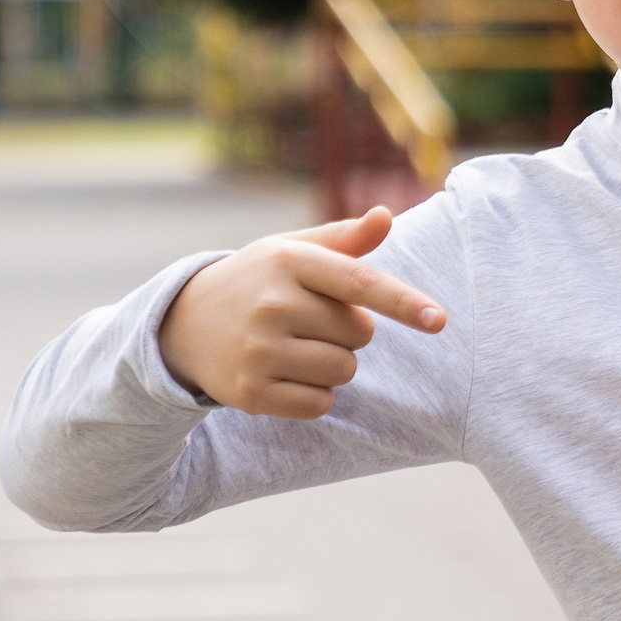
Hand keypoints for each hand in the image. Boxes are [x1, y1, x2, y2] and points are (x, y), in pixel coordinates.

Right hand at [156, 207, 445, 418]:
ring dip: (335, 364)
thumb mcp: (292, 250)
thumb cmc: (257, 281)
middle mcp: (272, 304)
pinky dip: (314, 394)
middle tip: (307, 320)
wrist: (182, 323)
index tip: (438, 320)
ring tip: (296, 346)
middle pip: (360, 334)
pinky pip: (320, 403)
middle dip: (348, 331)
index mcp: (289, 261)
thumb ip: (344, 238)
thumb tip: (386, 217)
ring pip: (344, 371)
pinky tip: (284, 374)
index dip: (402, 302)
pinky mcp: (250, 391)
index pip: (360, 283)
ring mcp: (258, 350)